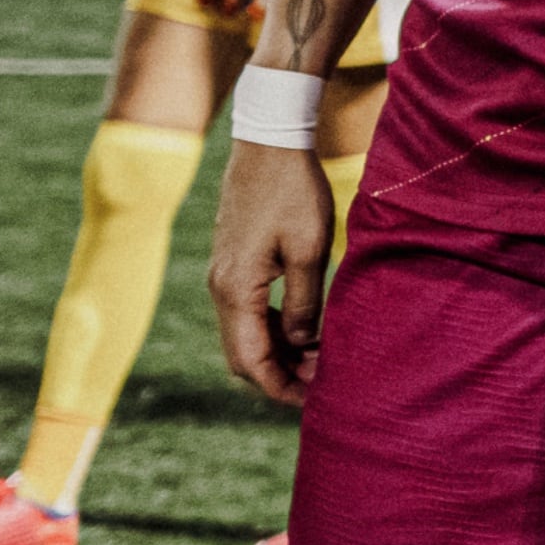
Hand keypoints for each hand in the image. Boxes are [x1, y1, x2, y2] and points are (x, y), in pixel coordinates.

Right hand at [208, 139, 335, 405]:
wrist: (269, 141)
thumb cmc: (294, 191)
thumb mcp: (311, 249)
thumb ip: (305, 304)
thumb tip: (302, 346)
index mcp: (236, 289)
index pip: (250, 361)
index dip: (281, 388)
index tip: (313, 402)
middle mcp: (221, 287)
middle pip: (242, 355)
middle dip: (280, 376)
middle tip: (323, 384)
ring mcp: (224, 274)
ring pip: (245, 333)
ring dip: (278, 352)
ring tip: (320, 359)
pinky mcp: (233, 261)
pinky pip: (248, 310)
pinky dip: (272, 328)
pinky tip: (304, 329)